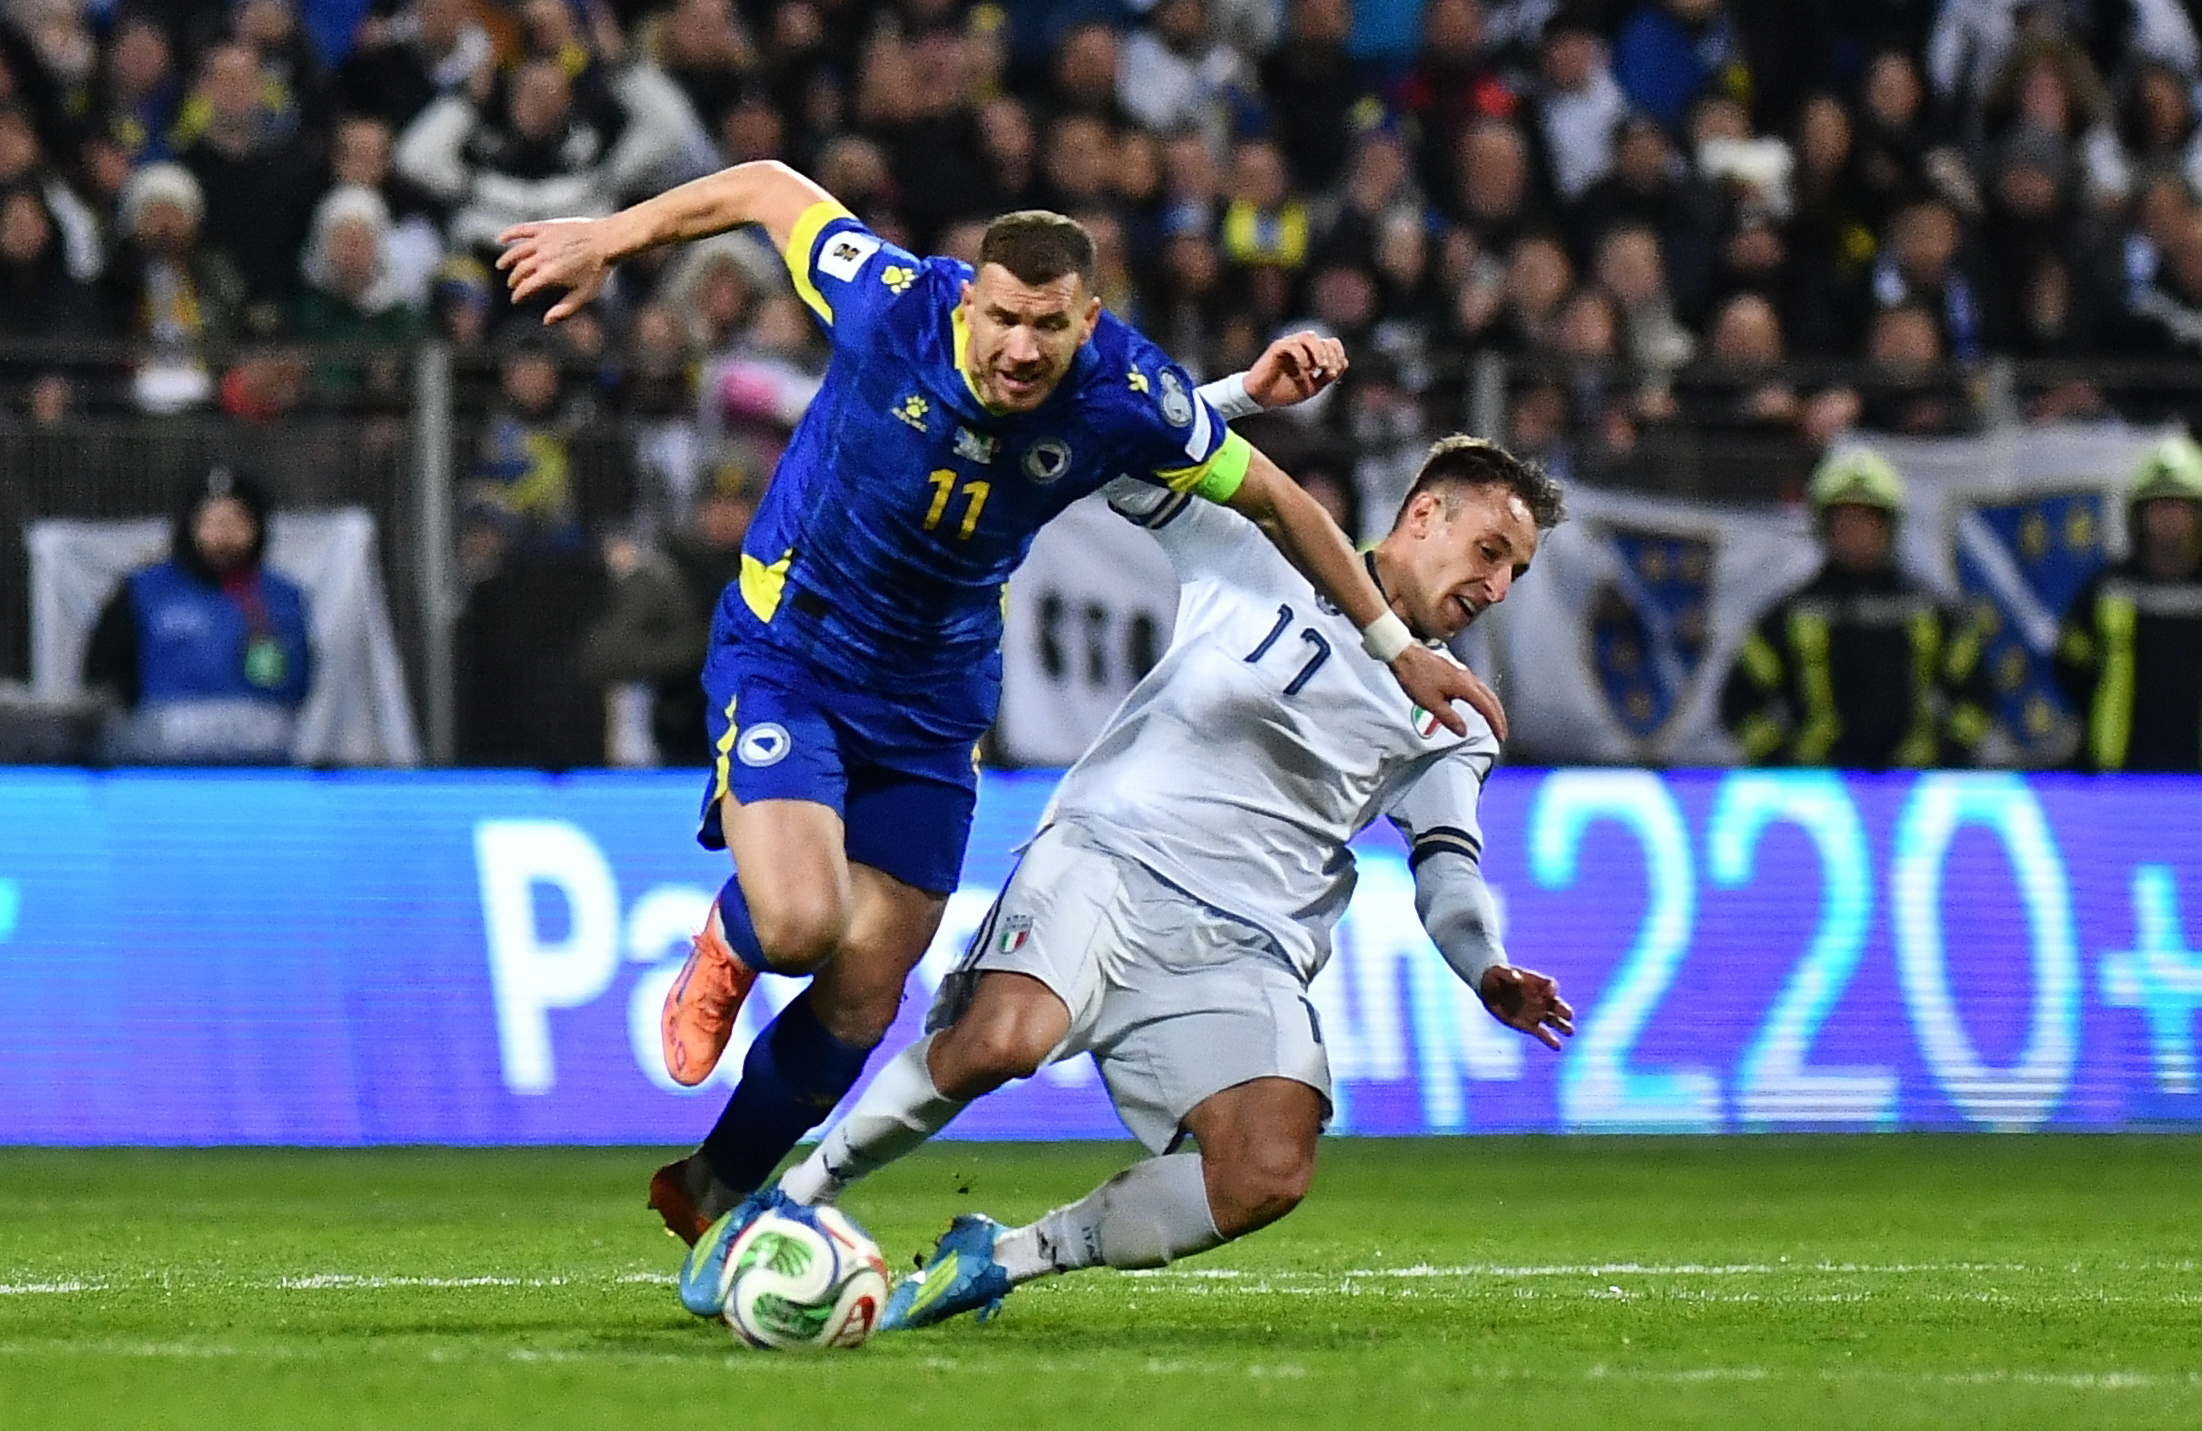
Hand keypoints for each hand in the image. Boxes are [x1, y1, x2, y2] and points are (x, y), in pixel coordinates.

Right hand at [496, 217, 613, 321]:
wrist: (607, 241)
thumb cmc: (597, 270)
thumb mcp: (584, 294)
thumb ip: (565, 309)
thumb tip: (546, 322)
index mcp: (550, 275)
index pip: (525, 288)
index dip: (518, 295)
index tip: (516, 299)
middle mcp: (542, 258)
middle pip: (520, 271)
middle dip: (514, 281)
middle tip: (513, 286)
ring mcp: (542, 241)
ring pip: (517, 252)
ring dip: (507, 260)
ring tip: (501, 266)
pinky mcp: (545, 227)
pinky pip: (522, 230)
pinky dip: (509, 235)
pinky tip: (500, 239)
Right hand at [1245, 330, 1347, 408]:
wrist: (1261, 398)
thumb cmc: (1284, 392)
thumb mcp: (1312, 387)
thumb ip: (1326, 376)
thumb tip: (1344, 363)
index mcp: (1311, 353)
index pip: (1331, 343)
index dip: (1337, 355)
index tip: (1334, 372)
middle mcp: (1300, 346)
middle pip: (1322, 340)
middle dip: (1329, 356)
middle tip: (1328, 371)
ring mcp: (1288, 345)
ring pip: (1308, 337)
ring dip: (1318, 351)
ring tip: (1319, 367)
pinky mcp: (1277, 348)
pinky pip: (1292, 345)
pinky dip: (1301, 357)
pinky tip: (1303, 371)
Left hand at [1388, 644, 1507, 740]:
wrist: (1405, 654)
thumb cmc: (1415, 678)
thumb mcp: (1431, 703)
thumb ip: (1449, 718)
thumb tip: (1463, 731)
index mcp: (1465, 686)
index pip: (1487, 708)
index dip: (1496, 723)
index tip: (1501, 737)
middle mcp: (1468, 678)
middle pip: (1491, 698)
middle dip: (1499, 716)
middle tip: (1502, 733)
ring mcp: (1463, 672)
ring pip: (1486, 691)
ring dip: (1493, 707)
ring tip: (1495, 721)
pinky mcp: (1457, 670)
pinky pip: (1477, 686)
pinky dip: (1484, 698)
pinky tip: (1478, 704)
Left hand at [1479, 965, 1573, 1049]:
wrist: (1489, 989)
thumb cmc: (1496, 976)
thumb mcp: (1497, 971)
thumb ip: (1507, 973)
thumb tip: (1518, 978)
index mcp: (1536, 983)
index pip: (1550, 985)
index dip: (1551, 989)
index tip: (1550, 993)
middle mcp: (1540, 998)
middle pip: (1556, 1003)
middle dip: (1563, 1009)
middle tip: (1568, 1015)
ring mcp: (1536, 1012)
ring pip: (1554, 1020)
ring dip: (1562, 1026)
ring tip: (1570, 1032)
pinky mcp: (1529, 1025)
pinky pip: (1542, 1033)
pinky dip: (1550, 1040)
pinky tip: (1558, 1047)